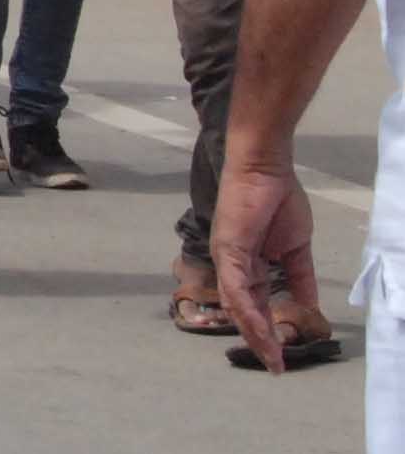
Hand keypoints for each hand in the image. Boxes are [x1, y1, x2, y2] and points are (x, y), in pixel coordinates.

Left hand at [214, 155, 317, 371]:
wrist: (267, 170)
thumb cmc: (279, 201)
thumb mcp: (296, 249)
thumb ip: (299, 278)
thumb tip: (308, 306)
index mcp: (246, 265)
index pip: (253, 304)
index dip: (265, 328)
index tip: (279, 352)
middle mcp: (231, 265)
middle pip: (241, 310)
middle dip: (257, 339)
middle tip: (273, 365)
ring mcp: (226, 258)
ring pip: (237, 305)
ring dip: (254, 332)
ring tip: (270, 356)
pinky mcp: (227, 250)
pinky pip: (236, 287)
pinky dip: (247, 311)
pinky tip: (260, 330)